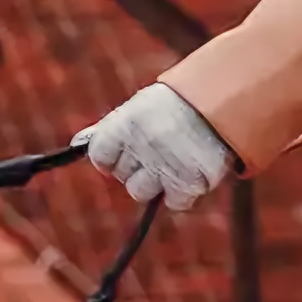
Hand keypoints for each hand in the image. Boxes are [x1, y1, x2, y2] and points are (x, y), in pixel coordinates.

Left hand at [73, 82, 234, 211]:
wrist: (225, 100)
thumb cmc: (177, 105)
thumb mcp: (140, 108)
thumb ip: (108, 130)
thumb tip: (76, 145)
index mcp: (125, 124)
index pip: (100, 156)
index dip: (113, 155)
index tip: (127, 150)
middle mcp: (142, 146)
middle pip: (122, 176)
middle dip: (137, 167)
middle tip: (159, 149)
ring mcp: (165, 167)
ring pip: (141, 192)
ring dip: (156, 181)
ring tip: (174, 160)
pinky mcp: (189, 183)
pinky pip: (174, 202)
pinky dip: (183, 192)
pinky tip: (192, 170)